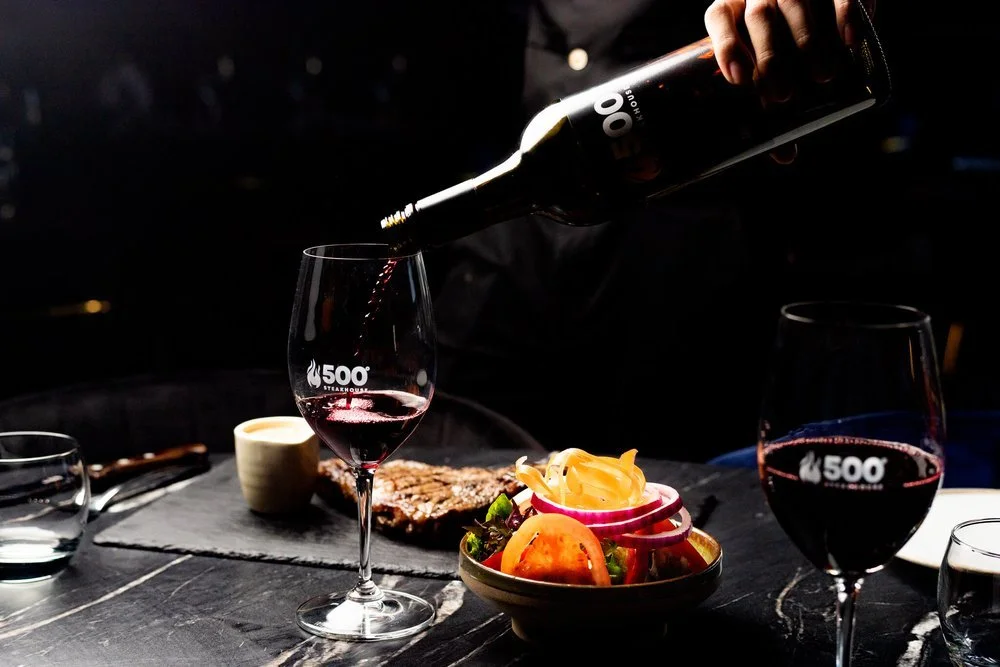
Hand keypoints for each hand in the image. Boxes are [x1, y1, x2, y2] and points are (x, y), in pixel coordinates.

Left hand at [704, 0, 875, 163]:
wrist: (818, 4)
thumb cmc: (783, 49)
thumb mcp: (772, 72)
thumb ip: (776, 106)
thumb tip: (786, 157)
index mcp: (732, 8)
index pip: (719, 18)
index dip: (726, 47)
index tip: (738, 80)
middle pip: (759, 17)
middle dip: (770, 58)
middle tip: (783, 94)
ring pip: (793, 2)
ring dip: (807, 41)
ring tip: (821, 77)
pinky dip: (845, 13)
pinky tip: (851, 39)